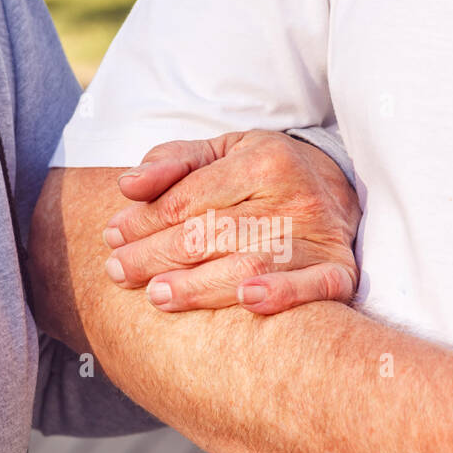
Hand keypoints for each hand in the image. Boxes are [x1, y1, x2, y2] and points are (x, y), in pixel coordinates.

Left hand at [101, 130, 360, 312]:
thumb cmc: (263, 172)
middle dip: (156, 255)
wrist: (336, 187)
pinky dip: (282, 295)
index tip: (112, 237)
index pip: (189, 199)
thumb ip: (172, 162)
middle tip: (118, 272)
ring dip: (198, 285)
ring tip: (157, 296)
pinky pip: (316, 287)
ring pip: (249, 264)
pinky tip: (246, 301)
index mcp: (263, 161)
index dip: (144, 221)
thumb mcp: (219, 151)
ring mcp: (318, 236)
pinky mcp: (339, 269)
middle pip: (211, 233)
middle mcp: (293, 197)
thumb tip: (127, 187)